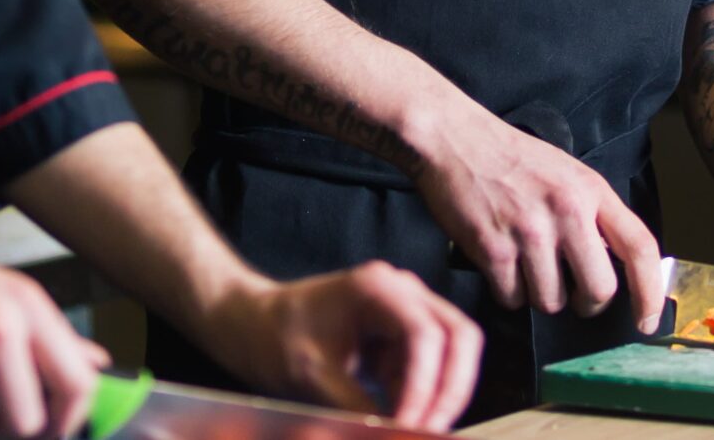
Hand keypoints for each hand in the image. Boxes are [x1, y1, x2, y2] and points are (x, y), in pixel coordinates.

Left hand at [204, 263, 482, 431]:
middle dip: (452, 389)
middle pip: (460, 337)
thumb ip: (357, 406)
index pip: (426, 335)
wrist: (253, 324)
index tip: (412, 427)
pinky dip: (425, 398)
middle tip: (432, 432)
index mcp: (379, 288)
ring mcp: (407, 312)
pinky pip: (431, 369)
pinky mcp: (402, 337)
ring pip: (453, 354)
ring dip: (441, 396)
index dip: (427, 386)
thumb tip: (395, 433)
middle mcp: (403, 292)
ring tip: (414, 430)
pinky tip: (405, 420)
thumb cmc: (275, 338)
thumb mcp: (312, 377)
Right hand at [410, 108, 665, 326]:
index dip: (650, 291)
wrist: (454, 139)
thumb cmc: (511, 159)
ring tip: (525, 262)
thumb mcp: (568, 174)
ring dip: (539, 294)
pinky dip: (507, 291)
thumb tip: (613, 267)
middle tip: (571, 292)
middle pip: (599, 290)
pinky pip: (512, 299)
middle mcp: (566, 210)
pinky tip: (500, 261)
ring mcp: (530, 231)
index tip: (647, 320)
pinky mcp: (494, 248)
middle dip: (585, 302)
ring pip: (552, 302)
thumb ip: (593, 215)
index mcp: (591, 190)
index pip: (639, 246)